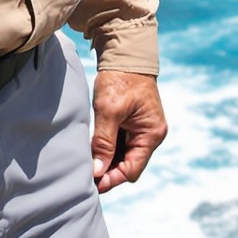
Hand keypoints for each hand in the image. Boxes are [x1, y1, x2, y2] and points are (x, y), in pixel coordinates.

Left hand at [91, 69, 166, 192]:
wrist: (125, 53)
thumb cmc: (120, 79)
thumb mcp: (109, 111)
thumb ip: (104, 142)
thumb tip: (98, 171)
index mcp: (151, 133)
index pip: (132, 169)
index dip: (112, 178)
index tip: (92, 184)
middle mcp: (151, 134)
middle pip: (129, 165)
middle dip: (108, 171)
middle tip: (86, 176)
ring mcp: (143, 129)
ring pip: (124, 155)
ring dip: (107, 160)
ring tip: (87, 164)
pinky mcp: (134, 123)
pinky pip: (122, 143)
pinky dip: (109, 149)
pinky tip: (93, 151)